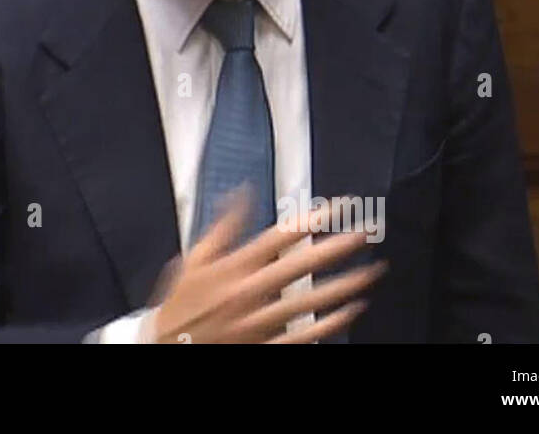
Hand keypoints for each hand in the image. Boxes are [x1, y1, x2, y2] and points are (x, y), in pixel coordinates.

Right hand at [150, 186, 386, 342]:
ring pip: (310, 301)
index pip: (279, 236)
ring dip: (343, 286)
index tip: (337, 208)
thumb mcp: (194, 259)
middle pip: (302, 266)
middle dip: (337, 249)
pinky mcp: (265, 343)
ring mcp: (260, 320)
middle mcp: (250, 291)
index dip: (311, 220)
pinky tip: (350, 311)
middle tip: (365, 235)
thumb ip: (222, 225)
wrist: (169, 346)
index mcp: (234, 267)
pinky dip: (329, 324)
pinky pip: (304, 334)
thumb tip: (241, 192)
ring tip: (369, 272)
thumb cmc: (182, 305)